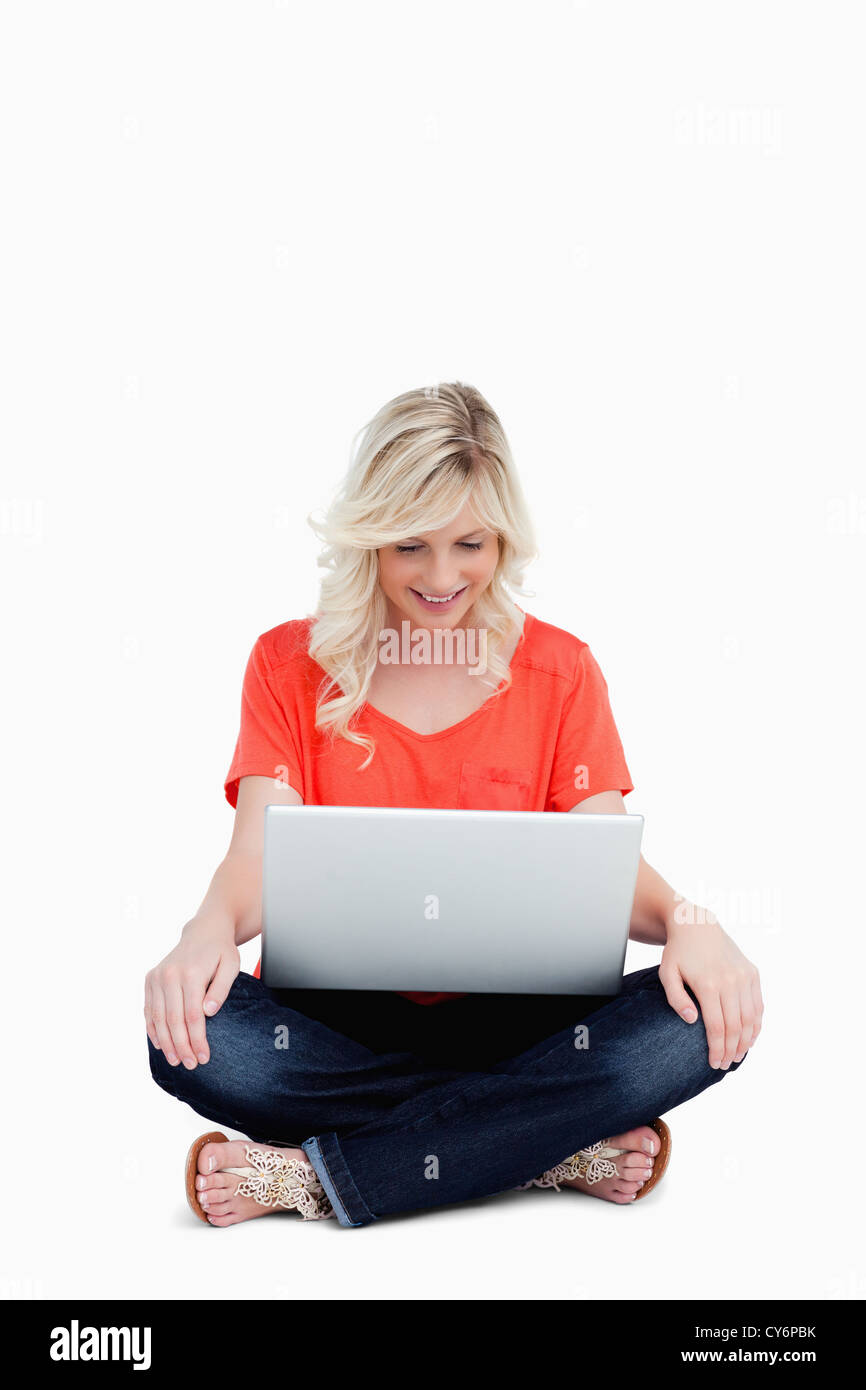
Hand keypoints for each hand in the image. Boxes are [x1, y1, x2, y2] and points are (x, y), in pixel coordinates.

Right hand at [144, 916, 239, 1068]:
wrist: (203, 931)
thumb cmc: (221, 951)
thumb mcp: (230, 966)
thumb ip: (220, 989)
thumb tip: (209, 1012)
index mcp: (191, 973)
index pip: (192, 1015)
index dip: (197, 1039)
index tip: (204, 1057)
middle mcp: (169, 975)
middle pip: (173, 1019)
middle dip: (182, 1046)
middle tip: (191, 1065)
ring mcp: (157, 977)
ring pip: (158, 1017)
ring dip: (166, 1042)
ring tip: (176, 1061)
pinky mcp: (150, 979)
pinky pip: (149, 1009)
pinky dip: (153, 1028)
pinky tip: (160, 1045)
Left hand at [659, 905, 762, 1068]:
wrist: (697, 925)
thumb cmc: (678, 953)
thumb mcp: (667, 974)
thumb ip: (676, 999)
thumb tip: (691, 1021)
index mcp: (708, 984)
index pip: (716, 1027)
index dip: (716, 1049)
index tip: (713, 1063)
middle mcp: (730, 981)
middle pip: (735, 1026)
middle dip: (731, 1050)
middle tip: (725, 1065)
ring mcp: (744, 976)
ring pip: (750, 1018)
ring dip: (746, 1041)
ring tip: (737, 1056)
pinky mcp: (752, 973)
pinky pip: (758, 1005)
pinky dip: (756, 1024)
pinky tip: (750, 1038)